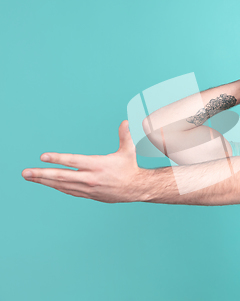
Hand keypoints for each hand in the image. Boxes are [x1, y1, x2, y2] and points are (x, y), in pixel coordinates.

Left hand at [22, 120, 146, 202]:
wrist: (135, 188)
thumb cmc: (130, 168)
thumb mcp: (129, 151)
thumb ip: (125, 136)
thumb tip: (126, 122)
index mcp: (98, 165)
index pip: (74, 161)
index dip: (58, 159)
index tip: (43, 157)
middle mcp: (91, 178)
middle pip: (62, 176)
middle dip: (42, 174)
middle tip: (26, 172)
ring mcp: (88, 188)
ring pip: (62, 185)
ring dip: (44, 181)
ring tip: (30, 177)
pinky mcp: (88, 194)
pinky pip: (68, 190)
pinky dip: (56, 186)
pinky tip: (47, 183)